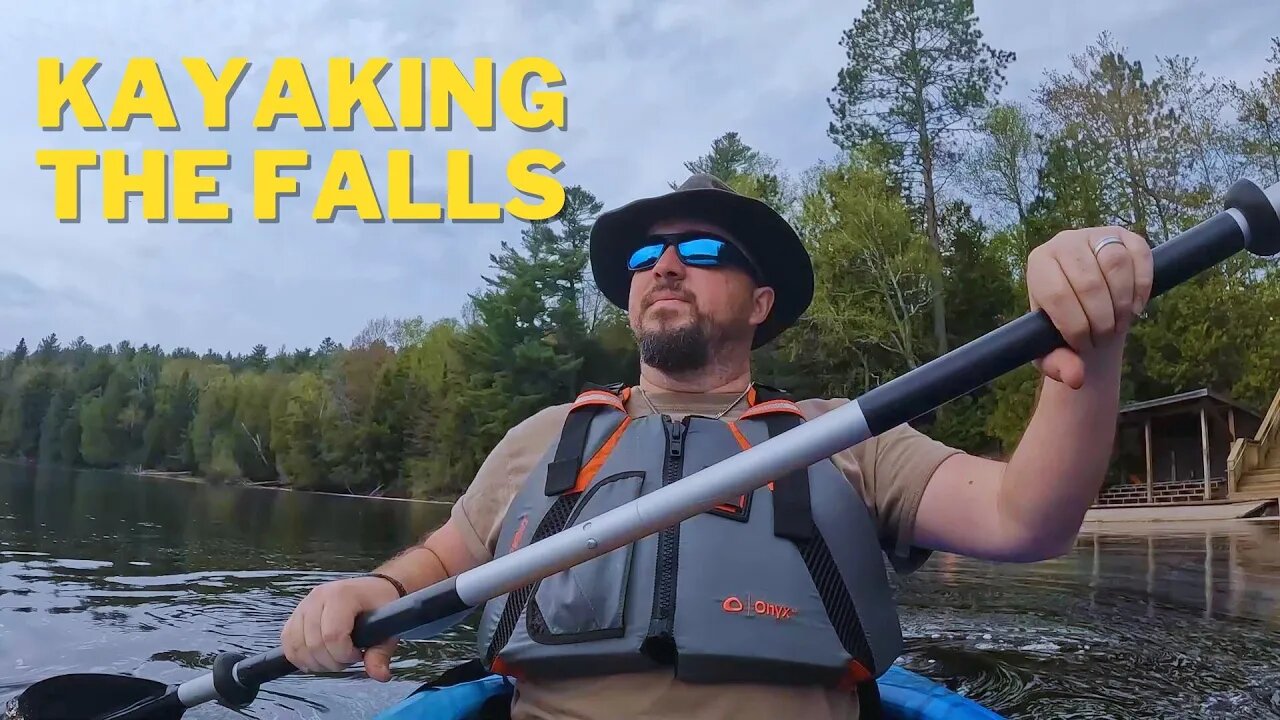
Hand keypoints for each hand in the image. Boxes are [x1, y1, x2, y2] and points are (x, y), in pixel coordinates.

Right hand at [282, 576, 401, 680]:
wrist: (372, 589)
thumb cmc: (380, 607)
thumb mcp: (387, 628)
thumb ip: (381, 653)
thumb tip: (380, 676)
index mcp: (341, 595)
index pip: (332, 636)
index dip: (344, 655)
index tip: (359, 654)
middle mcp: (318, 597)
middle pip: (314, 644)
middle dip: (332, 661)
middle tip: (349, 657)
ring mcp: (304, 604)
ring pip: (297, 646)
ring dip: (315, 662)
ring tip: (335, 656)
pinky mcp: (296, 614)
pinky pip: (287, 641)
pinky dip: (300, 656)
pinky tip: (318, 658)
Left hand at [1026, 226, 1152, 388]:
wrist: (1089, 306)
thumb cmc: (1065, 327)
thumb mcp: (1053, 350)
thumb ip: (1058, 366)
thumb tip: (1076, 377)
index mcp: (1039, 264)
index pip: (1057, 294)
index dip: (1076, 326)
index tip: (1084, 345)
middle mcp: (1063, 242)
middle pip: (1089, 282)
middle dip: (1102, 319)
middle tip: (1105, 336)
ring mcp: (1095, 234)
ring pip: (1115, 265)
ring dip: (1123, 303)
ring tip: (1119, 323)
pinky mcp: (1124, 235)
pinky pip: (1141, 254)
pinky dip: (1142, 286)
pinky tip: (1137, 307)